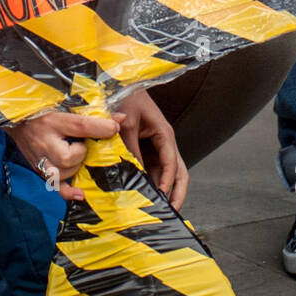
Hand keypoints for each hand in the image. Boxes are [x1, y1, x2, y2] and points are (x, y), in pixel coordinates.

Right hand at [7, 111, 120, 201]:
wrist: (17, 120)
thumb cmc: (43, 110)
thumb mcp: (64, 106)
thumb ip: (91, 113)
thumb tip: (119, 119)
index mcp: (52, 121)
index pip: (81, 126)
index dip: (102, 128)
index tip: (114, 127)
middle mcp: (44, 142)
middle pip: (70, 157)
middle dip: (82, 152)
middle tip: (80, 143)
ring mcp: (40, 160)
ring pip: (65, 172)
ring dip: (76, 165)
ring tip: (72, 153)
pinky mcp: (39, 171)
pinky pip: (55, 186)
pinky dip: (69, 192)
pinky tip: (80, 193)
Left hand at [114, 89, 188, 210]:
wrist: (118, 84)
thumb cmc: (125, 98)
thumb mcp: (126, 123)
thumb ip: (130, 147)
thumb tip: (131, 173)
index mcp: (164, 133)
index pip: (172, 162)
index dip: (168, 181)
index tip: (161, 196)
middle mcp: (165, 142)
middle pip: (178, 171)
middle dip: (177, 192)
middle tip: (171, 211)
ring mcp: (157, 146)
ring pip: (166, 173)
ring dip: (164, 189)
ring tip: (157, 209)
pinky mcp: (147, 148)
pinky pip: (152, 168)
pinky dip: (150, 181)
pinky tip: (143, 194)